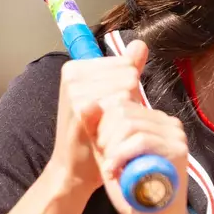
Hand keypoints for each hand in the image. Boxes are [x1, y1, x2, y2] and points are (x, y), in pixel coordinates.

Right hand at [49, 39, 147, 193]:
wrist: (74, 169)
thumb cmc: (93, 134)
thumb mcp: (110, 98)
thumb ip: (127, 69)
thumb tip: (140, 44)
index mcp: (76, 67)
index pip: (125, 64)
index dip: (128, 88)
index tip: (110, 107)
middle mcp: (72, 74)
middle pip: (128, 75)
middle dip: (128, 99)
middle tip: (110, 121)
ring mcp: (75, 90)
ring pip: (127, 89)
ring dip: (127, 111)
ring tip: (109, 127)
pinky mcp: (80, 108)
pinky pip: (120, 104)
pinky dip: (122, 121)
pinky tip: (109, 134)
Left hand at [93, 56, 190, 213]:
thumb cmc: (133, 190)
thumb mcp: (113, 156)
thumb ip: (104, 133)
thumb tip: (89, 105)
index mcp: (154, 120)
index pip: (121, 101)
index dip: (101, 122)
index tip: (98, 147)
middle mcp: (168, 123)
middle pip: (123, 109)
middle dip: (104, 134)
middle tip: (103, 158)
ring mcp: (175, 135)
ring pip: (129, 123)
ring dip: (111, 147)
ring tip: (109, 166)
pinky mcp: (176, 150)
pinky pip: (140, 140)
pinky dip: (120, 155)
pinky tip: (113, 170)